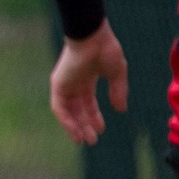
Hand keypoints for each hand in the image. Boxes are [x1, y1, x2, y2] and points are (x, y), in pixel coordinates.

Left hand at [50, 20, 127, 144]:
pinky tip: (76, 131)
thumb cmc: (105, 50)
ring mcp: (65, 83)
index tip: (101, 129)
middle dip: (84, 125)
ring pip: (67, 111)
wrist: (92, 37)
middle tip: (91, 140)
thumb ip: (118, 91)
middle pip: (77, 109)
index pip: (87, 102)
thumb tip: (121, 110)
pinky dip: (66, 121)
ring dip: (75, 127)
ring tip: (84, 140)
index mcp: (86, 78)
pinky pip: (59, 108)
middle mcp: (74, 82)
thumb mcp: (117, 74)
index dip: (94, 116)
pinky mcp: (58, 85)